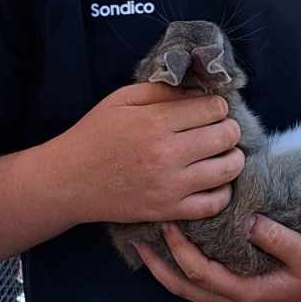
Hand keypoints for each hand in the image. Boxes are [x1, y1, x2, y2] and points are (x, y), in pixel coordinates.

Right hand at [58, 83, 243, 225]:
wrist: (69, 180)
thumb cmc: (94, 135)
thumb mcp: (121, 99)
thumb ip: (161, 91)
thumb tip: (199, 91)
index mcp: (155, 122)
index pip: (213, 108)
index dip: (217, 105)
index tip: (210, 109)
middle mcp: (167, 154)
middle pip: (226, 136)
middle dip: (229, 128)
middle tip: (220, 129)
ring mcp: (170, 186)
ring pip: (228, 169)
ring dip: (232, 157)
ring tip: (221, 153)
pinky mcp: (168, 210)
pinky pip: (214, 203)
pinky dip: (223, 191)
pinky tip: (214, 181)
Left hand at [135, 214, 300, 301]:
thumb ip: (277, 237)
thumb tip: (246, 219)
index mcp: (247, 293)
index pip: (199, 273)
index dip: (179, 249)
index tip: (167, 221)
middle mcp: (237, 301)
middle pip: (184, 288)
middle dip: (158, 266)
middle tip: (135, 239)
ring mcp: (240, 300)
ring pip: (192, 290)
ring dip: (167, 269)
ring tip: (148, 245)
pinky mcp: (245, 292)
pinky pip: (205, 283)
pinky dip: (186, 269)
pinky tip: (180, 249)